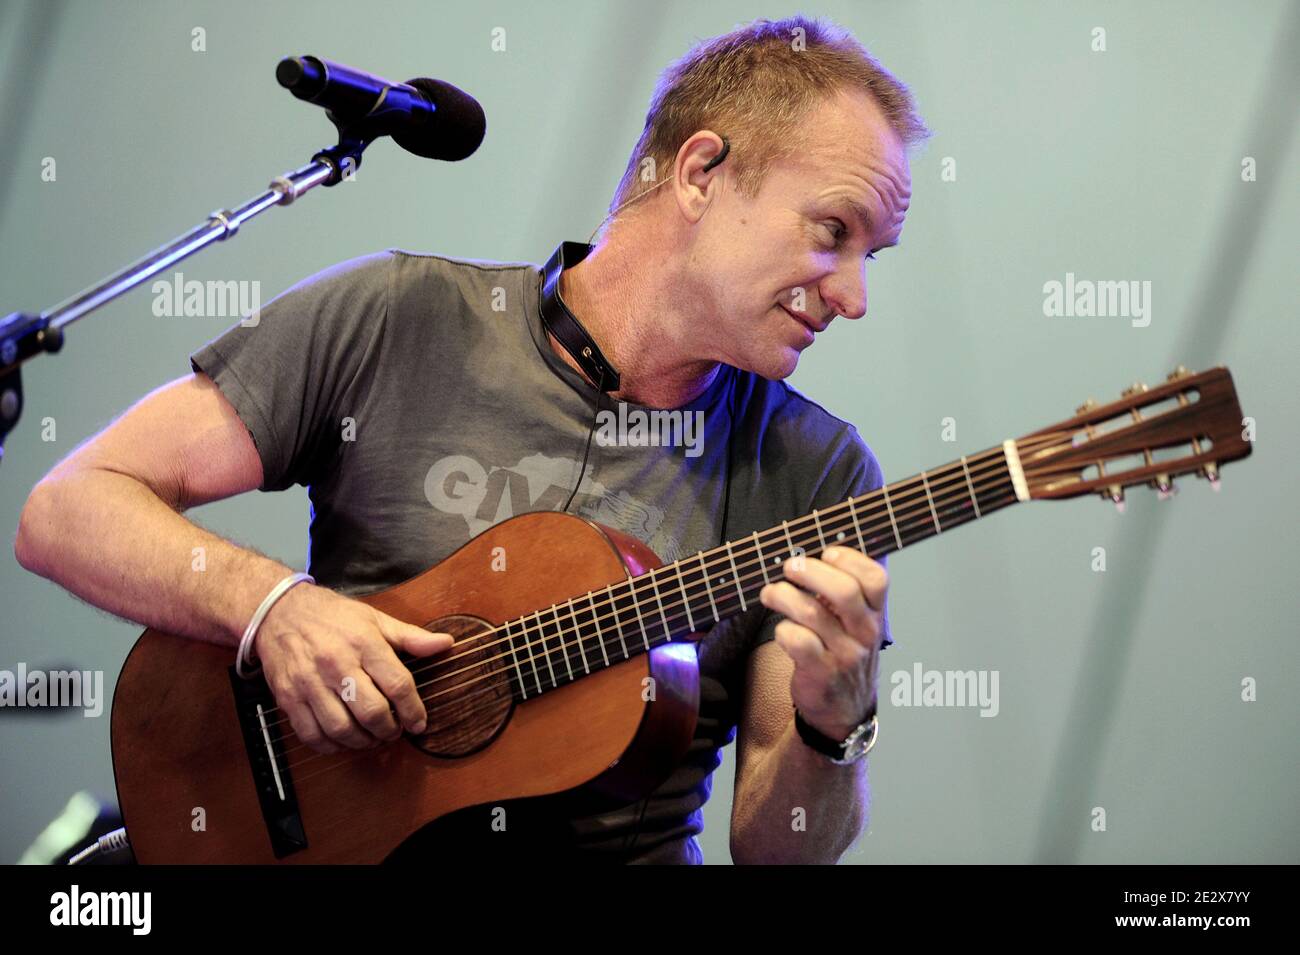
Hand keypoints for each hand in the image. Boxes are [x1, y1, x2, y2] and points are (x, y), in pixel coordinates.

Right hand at [253, 582, 453, 753]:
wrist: (278, 611)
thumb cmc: (332, 616)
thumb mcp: (374, 619)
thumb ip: (411, 637)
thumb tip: (446, 644)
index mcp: (364, 643)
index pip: (398, 684)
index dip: (413, 710)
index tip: (419, 723)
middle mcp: (337, 664)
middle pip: (371, 711)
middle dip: (389, 730)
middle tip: (394, 732)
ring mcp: (310, 683)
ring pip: (342, 728)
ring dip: (363, 742)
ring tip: (372, 738)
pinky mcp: (288, 697)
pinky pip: (312, 734)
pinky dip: (331, 746)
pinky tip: (343, 739)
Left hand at [758, 546, 886, 739]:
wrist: (843, 711)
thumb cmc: (843, 654)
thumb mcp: (856, 624)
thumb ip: (844, 593)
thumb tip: (810, 554)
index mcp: (876, 615)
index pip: (876, 578)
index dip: (850, 559)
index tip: (826, 553)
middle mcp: (865, 634)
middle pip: (844, 592)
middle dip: (810, 572)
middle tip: (789, 567)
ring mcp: (845, 655)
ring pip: (812, 614)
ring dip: (783, 596)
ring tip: (770, 593)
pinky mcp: (821, 673)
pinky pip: (798, 642)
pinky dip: (783, 629)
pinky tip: (781, 629)